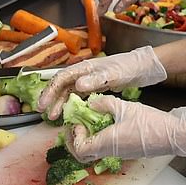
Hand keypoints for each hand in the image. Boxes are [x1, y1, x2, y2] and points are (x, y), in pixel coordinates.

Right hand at [37, 46, 166, 118]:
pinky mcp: (95, 86)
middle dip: (51, 98)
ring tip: (54, 117)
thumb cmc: (128, 67)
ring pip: (68, 91)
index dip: (50, 90)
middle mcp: (84, 73)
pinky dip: (72, 104)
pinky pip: (78, 96)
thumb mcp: (113, 73)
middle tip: (43, 113)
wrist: (141, 67)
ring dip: (60, 103)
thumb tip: (78, 86)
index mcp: (85, 67)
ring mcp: (89, 79)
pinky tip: (70, 114)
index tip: (43, 104)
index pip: (62, 77)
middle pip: (62, 85)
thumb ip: (96, 79)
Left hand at [65, 95, 185, 160]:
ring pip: (95, 151)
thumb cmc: (150, 123)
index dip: (74, 136)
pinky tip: (108, 123)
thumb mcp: (125, 107)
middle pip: (84, 154)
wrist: (172, 136)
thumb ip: (105, 104)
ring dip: (89, 138)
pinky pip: (107, 148)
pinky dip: (101, 138)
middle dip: (76, 141)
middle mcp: (110, 152)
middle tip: (78, 126)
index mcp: (106, 143)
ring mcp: (119, 153)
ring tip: (93, 121)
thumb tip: (91, 103)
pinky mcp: (127, 151)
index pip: (79, 148)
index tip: (78, 122)